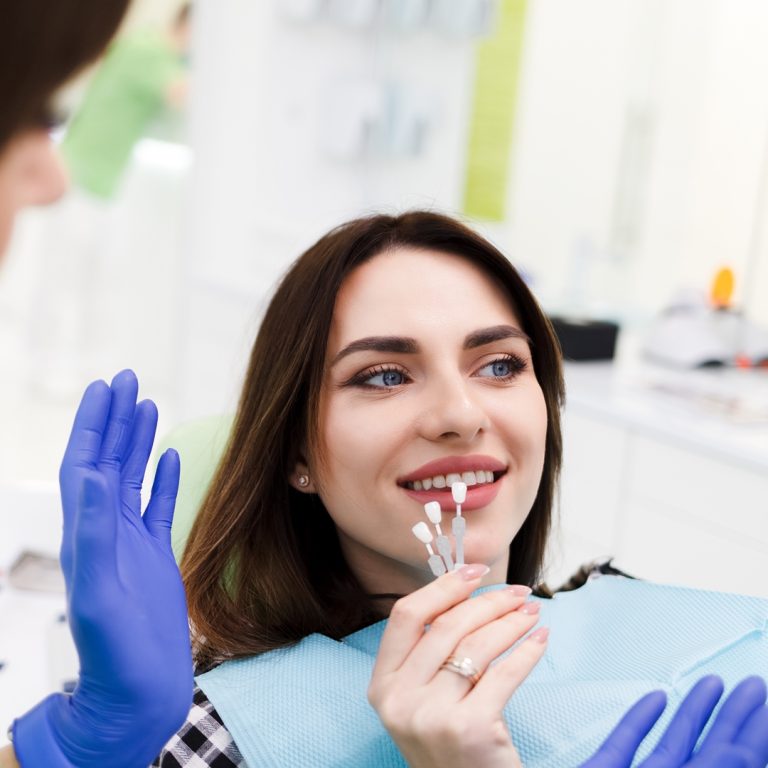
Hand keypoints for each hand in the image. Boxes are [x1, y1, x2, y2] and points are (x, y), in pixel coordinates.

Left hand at [11, 370, 192, 766]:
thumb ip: (96, 535)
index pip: (84, 466)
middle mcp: (104, 532)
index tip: (105, 388)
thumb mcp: (100, 594)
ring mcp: (130, 543)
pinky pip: (158, 507)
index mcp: (85, 536)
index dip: (92, 425)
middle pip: (107, 462)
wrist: (136, 695)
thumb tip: (93, 476)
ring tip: (147, 404)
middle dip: (115, 419)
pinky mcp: (154, 557)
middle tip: (127, 379)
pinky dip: (163, 478)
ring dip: (137, 441)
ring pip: (133, 478)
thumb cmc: (115, 657)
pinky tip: (170, 456)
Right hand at [368, 566, 546, 767]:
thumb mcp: (422, 699)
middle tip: (518, 592)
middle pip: (447, 626)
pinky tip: (540, 639)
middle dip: (488, 601)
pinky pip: (505, 674)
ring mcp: (431, 716)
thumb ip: (430, 653)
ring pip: (477, 645)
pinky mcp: (469, 729)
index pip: (406, 615)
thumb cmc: (450, 745)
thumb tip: (465, 591)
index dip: (442, 587)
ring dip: (511, 621)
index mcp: (382, 685)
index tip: (474, 570)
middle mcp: (399, 700)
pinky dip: (528, 651)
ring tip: (531, 612)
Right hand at [584, 675, 767, 767]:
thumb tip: (745, 754)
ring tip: (716, 682)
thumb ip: (718, 766)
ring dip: (696, 711)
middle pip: (712, 753)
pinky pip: (625, 743)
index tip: (767, 704)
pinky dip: (641, 719)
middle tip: (756, 685)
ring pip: (673, 744)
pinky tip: (657, 697)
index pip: (735, 763)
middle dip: (737, 717)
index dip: (757, 735)